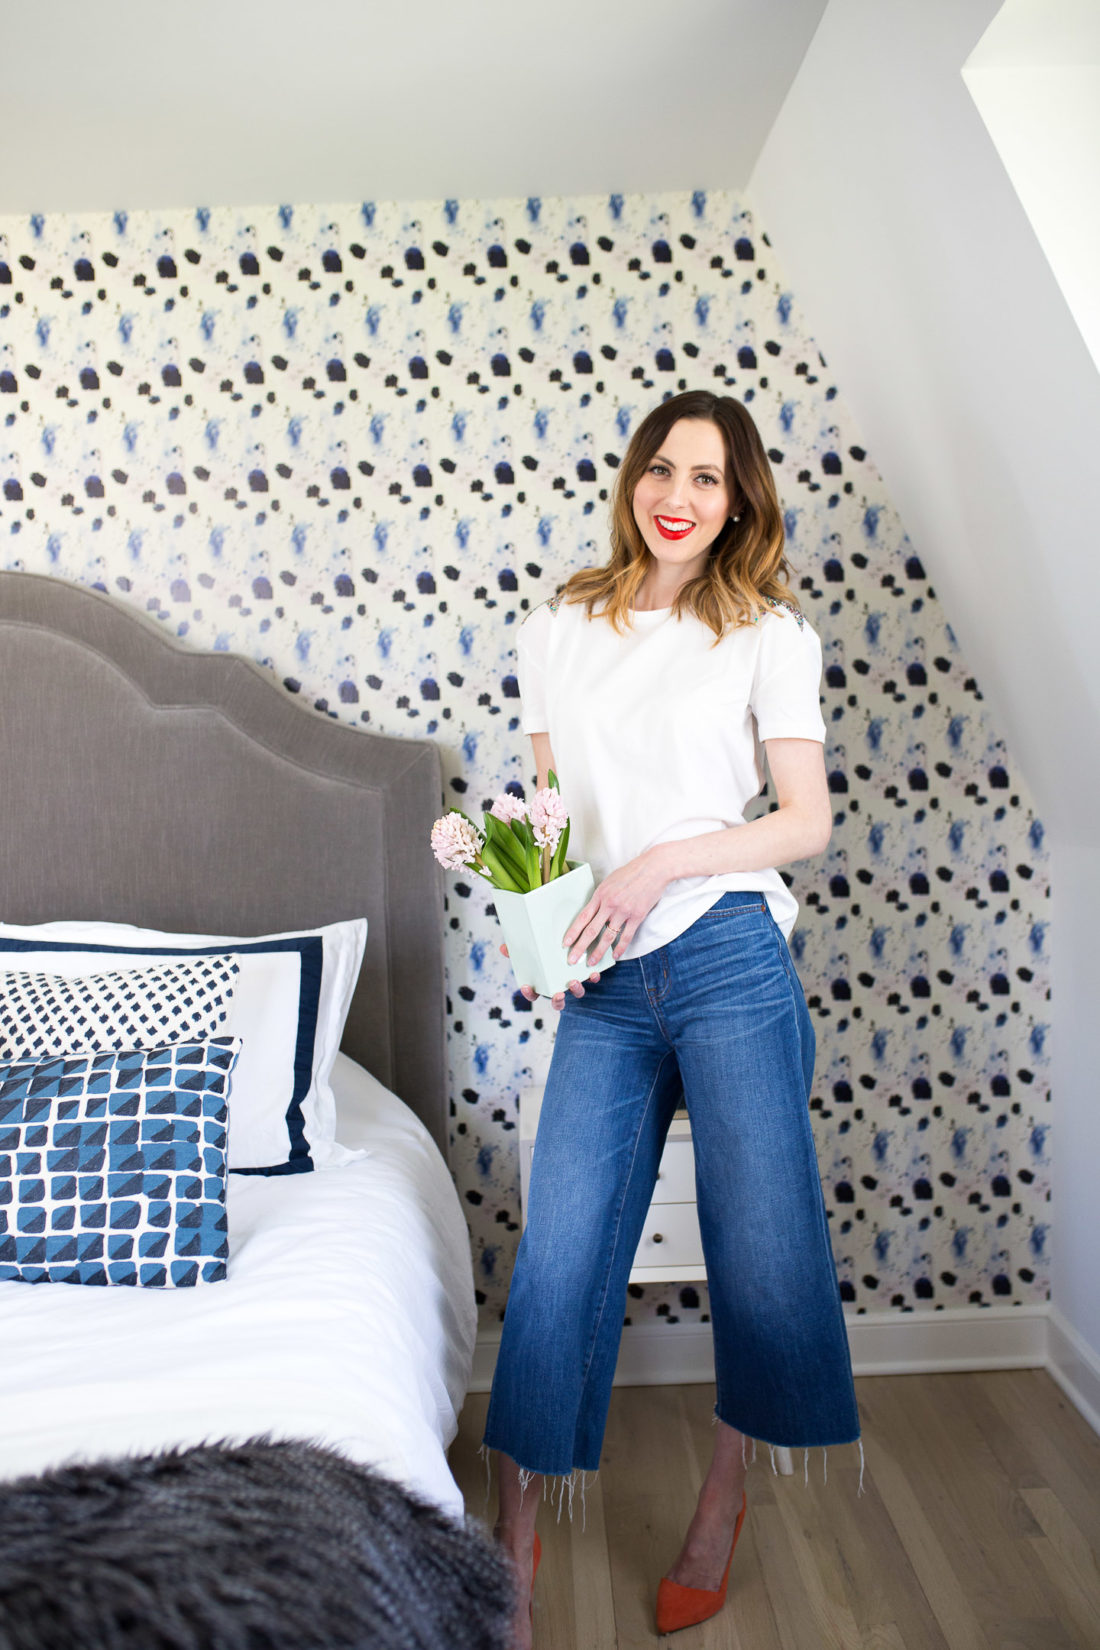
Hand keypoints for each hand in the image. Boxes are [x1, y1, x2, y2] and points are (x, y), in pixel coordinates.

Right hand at [499, 943, 599, 1012]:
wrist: (571, 942)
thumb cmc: (545, 951)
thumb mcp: (531, 951)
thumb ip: (517, 951)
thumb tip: (503, 947)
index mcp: (544, 984)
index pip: (534, 994)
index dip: (530, 993)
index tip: (527, 986)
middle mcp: (559, 986)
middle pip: (558, 1001)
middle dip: (558, 1000)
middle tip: (558, 994)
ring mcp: (573, 982)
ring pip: (577, 992)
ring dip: (576, 990)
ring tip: (575, 981)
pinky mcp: (586, 973)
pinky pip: (591, 979)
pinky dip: (593, 977)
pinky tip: (594, 972)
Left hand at [563, 847, 670, 967]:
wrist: (654, 868)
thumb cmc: (632, 872)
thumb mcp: (610, 881)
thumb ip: (601, 896)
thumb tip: (595, 910)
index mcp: (600, 895)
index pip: (582, 917)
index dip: (573, 932)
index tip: (565, 943)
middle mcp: (609, 904)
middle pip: (591, 930)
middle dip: (579, 947)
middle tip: (572, 960)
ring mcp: (623, 911)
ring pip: (607, 936)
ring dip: (598, 952)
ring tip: (591, 963)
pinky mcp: (637, 916)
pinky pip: (626, 936)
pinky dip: (620, 948)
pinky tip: (615, 956)